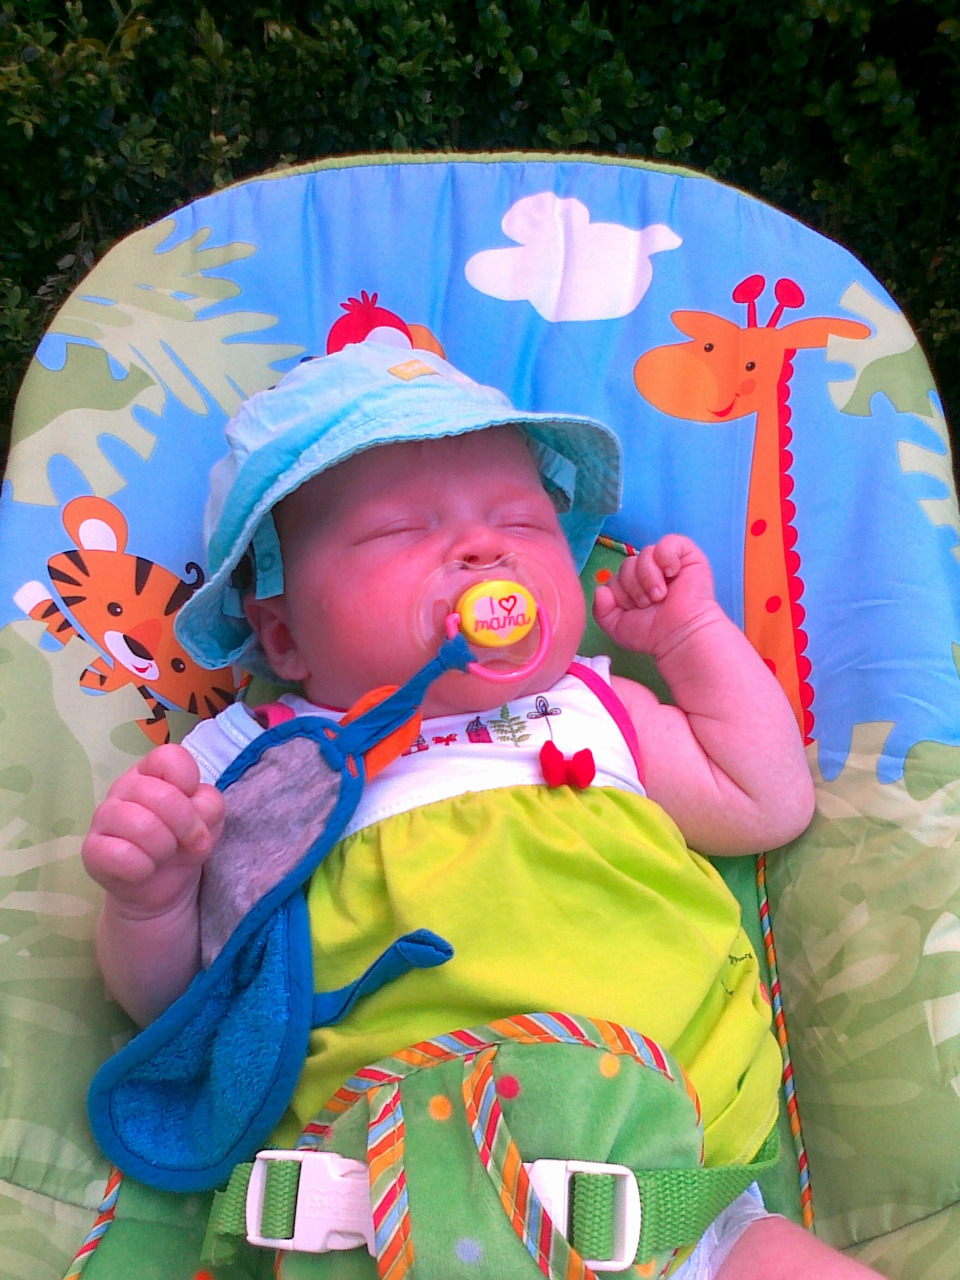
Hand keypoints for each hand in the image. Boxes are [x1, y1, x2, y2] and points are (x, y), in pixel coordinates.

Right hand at [82, 744, 223, 919]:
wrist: (159, 885)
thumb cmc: (182, 842)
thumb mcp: (208, 820)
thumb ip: (209, 805)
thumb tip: (196, 814)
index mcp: (152, 771)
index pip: (170, 758)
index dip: (190, 785)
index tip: (194, 808)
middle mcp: (124, 786)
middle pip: (162, 795)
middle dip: (186, 826)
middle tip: (187, 842)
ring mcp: (103, 816)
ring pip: (142, 825)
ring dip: (164, 848)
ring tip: (164, 855)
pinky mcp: (91, 849)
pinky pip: (122, 855)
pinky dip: (143, 868)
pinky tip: (144, 869)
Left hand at [592, 535, 718, 658]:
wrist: (679, 635)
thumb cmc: (652, 634)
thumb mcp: (617, 627)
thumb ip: (600, 610)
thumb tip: (600, 589)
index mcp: (633, 586)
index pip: (615, 576)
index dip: (620, 593)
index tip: (634, 609)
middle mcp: (649, 572)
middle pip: (628, 564)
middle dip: (634, 586)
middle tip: (648, 603)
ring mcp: (667, 563)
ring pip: (644, 554)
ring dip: (649, 578)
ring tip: (661, 595)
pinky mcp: (687, 555)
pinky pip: (668, 542)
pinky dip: (666, 557)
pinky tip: (672, 573)